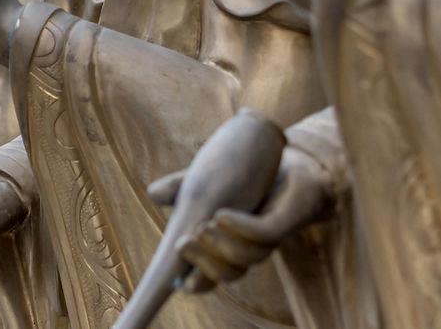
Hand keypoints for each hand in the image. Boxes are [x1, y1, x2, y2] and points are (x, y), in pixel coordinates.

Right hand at [151, 145, 333, 292]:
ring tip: (203, 226)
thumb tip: (153, 193)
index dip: (195, 281)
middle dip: (203, 265)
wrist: (287, 159)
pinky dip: (240, 227)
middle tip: (182, 244)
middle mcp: (248, 246)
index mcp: (227, 245)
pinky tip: (221, 214)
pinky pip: (264, 234)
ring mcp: (268, 236)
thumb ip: (181, 187)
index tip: (175, 277)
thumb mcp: (207, 179)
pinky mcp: (284, 220)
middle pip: (227, 274)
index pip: (210, 276)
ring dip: (221, 247)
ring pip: (247, 258)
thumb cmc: (246, 175)